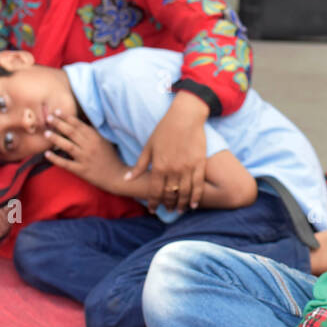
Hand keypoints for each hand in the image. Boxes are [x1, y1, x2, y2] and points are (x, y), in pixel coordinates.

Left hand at [42, 110, 130, 194]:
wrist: (117, 177)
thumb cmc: (111, 158)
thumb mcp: (106, 142)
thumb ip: (94, 133)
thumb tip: (81, 122)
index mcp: (96, 138)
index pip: (79, 125)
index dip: (68, 118)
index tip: (57, 111)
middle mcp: (90, 146)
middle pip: (72, 133)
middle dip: (59, 124)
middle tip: (48, 117)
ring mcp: (85, 159)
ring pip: (68, 146)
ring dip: (56, 139)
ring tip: (46, 133)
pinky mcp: (82, 170)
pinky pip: (66, 164)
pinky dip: (56, 159)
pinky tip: (47, 154)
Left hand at [127, 90, 207, 212]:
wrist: (185, 117)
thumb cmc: (165, 129)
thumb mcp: (148, 146)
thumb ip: (140, 165)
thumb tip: (127, 178)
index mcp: (159, 166)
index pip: (155, 191)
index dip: (153, 202)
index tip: (152, 209)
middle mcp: (173, 170)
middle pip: (170, 194)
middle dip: (167, 204)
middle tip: (166, 210)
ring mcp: (188, 168)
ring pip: (184, 192)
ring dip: (181, 204)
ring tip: (179, 210)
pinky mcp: (199, 164)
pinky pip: (198, 185)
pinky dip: (196, 197)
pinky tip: (194, 204)